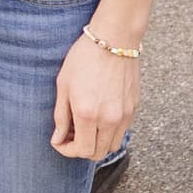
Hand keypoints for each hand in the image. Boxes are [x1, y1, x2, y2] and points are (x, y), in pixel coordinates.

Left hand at [52, 29, 140, 160]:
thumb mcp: (64, 85)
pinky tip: (99, 115)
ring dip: (97, 143)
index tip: (60, 141)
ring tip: (85, 126)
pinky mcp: (134, 108)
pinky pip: (122, 131)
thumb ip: (61, 116)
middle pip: (98, 154)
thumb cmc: (84, 58)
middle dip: (81, 149)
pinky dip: (109, 132)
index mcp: (88, 114)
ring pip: (112, 146)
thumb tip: (58, 139)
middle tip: (71, 135)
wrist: (114, 38)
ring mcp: (124, 115)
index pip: (81, 150)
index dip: (67, 150)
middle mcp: (109, 119)